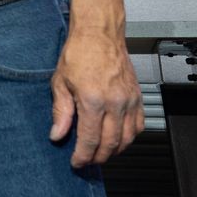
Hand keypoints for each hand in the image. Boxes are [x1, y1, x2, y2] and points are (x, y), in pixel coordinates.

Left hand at [50, 28, 143, 165]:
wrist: (99, 34)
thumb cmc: (79, 53)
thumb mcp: (60, 82)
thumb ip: (61, 112)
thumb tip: (58, 135)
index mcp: (93, 101)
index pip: (90, 140)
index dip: (83, 156)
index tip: (76, 162)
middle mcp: (115, 103)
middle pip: (110, 144)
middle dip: (97, 157)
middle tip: (87, 160)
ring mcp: (129, 101)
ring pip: (127, 138)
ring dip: (114, 151)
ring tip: (101, 153)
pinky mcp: (137, 97)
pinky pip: (139, 126)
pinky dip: (130, 138)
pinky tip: (119, 139)